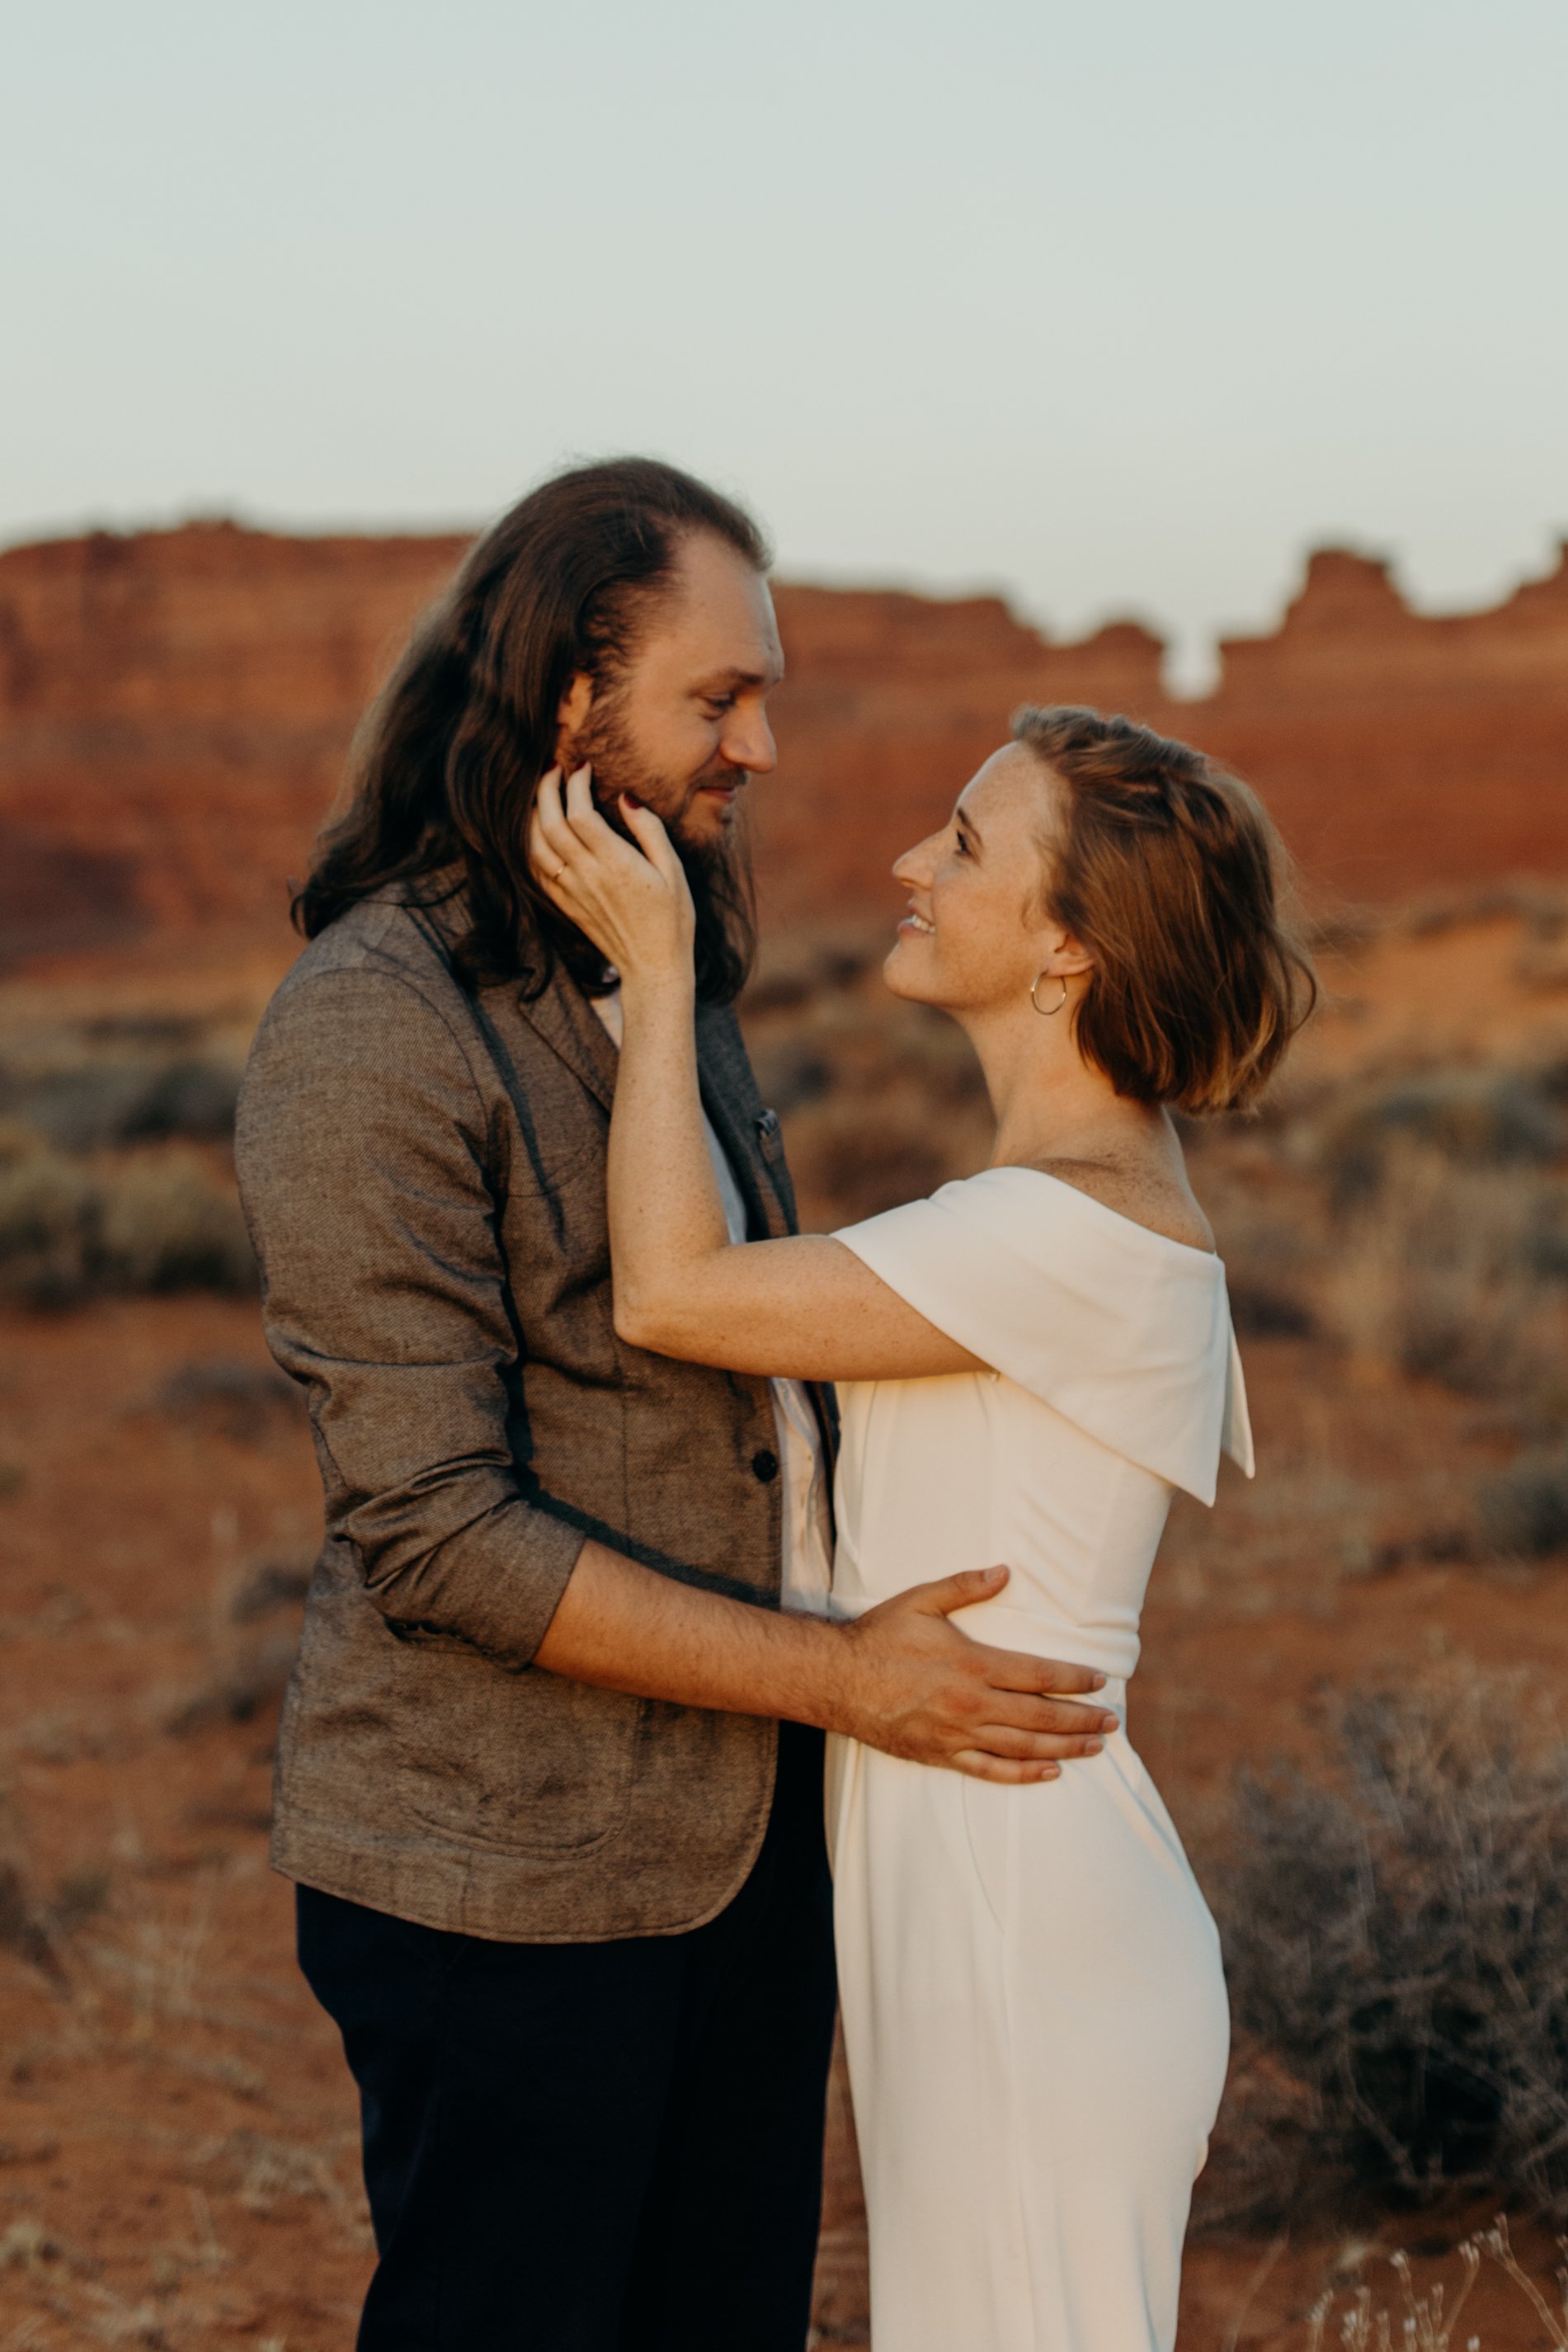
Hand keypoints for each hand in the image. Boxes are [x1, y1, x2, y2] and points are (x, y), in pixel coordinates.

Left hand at [529, 765, 694, 984]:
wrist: (653, 968)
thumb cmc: (672, 920)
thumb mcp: (673, 871)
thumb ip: (650, 831)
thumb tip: (627, 798)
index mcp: (616, 864)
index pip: (580, 814)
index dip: (575, 784)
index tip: (583, 766)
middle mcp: (587, 876)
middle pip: (550, 824)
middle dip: (547, 788)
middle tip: (553, 768)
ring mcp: (572, 892)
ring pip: (535, 846)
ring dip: (533, 814)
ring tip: (542, 792)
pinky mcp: (565, 905)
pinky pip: (536, 869)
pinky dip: (530, 844)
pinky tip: (538, 829)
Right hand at [827, 1566, 1119, 1783]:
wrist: (836, 1680)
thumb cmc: (880, 1636)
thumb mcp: (920, 1601)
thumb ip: (965, 1586)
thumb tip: (1005, 1572)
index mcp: (972, 1664)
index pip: (1038, 1674)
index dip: (1073, 1678)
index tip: (1100, 1680)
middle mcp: (970, 1704)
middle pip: (1040, 1717)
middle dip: (1081, 1719)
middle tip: (1112, 1722)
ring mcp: (957, 1734)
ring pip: (1023, 1747)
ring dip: (1064, 1748)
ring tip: (1094, 1747)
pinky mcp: (941, 1755)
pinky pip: (990, 1771)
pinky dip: (1023, 1774)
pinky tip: (1049, 1773)